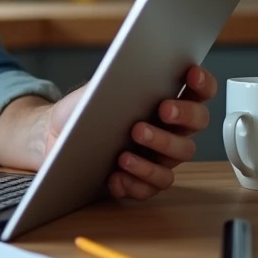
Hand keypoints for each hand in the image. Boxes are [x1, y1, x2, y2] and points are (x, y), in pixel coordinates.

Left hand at [40, 65, 215, 200]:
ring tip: (127, 150)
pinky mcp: (142, 181)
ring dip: (157, 150)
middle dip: (183, 115)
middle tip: (163, 109)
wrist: (54, 135)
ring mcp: (159, 157)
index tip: (191, 72)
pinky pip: (151, 187)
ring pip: (178, 158)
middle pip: (197, 123)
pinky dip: (135, 182)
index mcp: (165, 101)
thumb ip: (117, 79)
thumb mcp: (97, 89)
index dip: (202, 82)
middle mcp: (170, 130)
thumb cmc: (83, 110)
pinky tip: (115, 176)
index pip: (197, 91)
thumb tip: (132, 70)